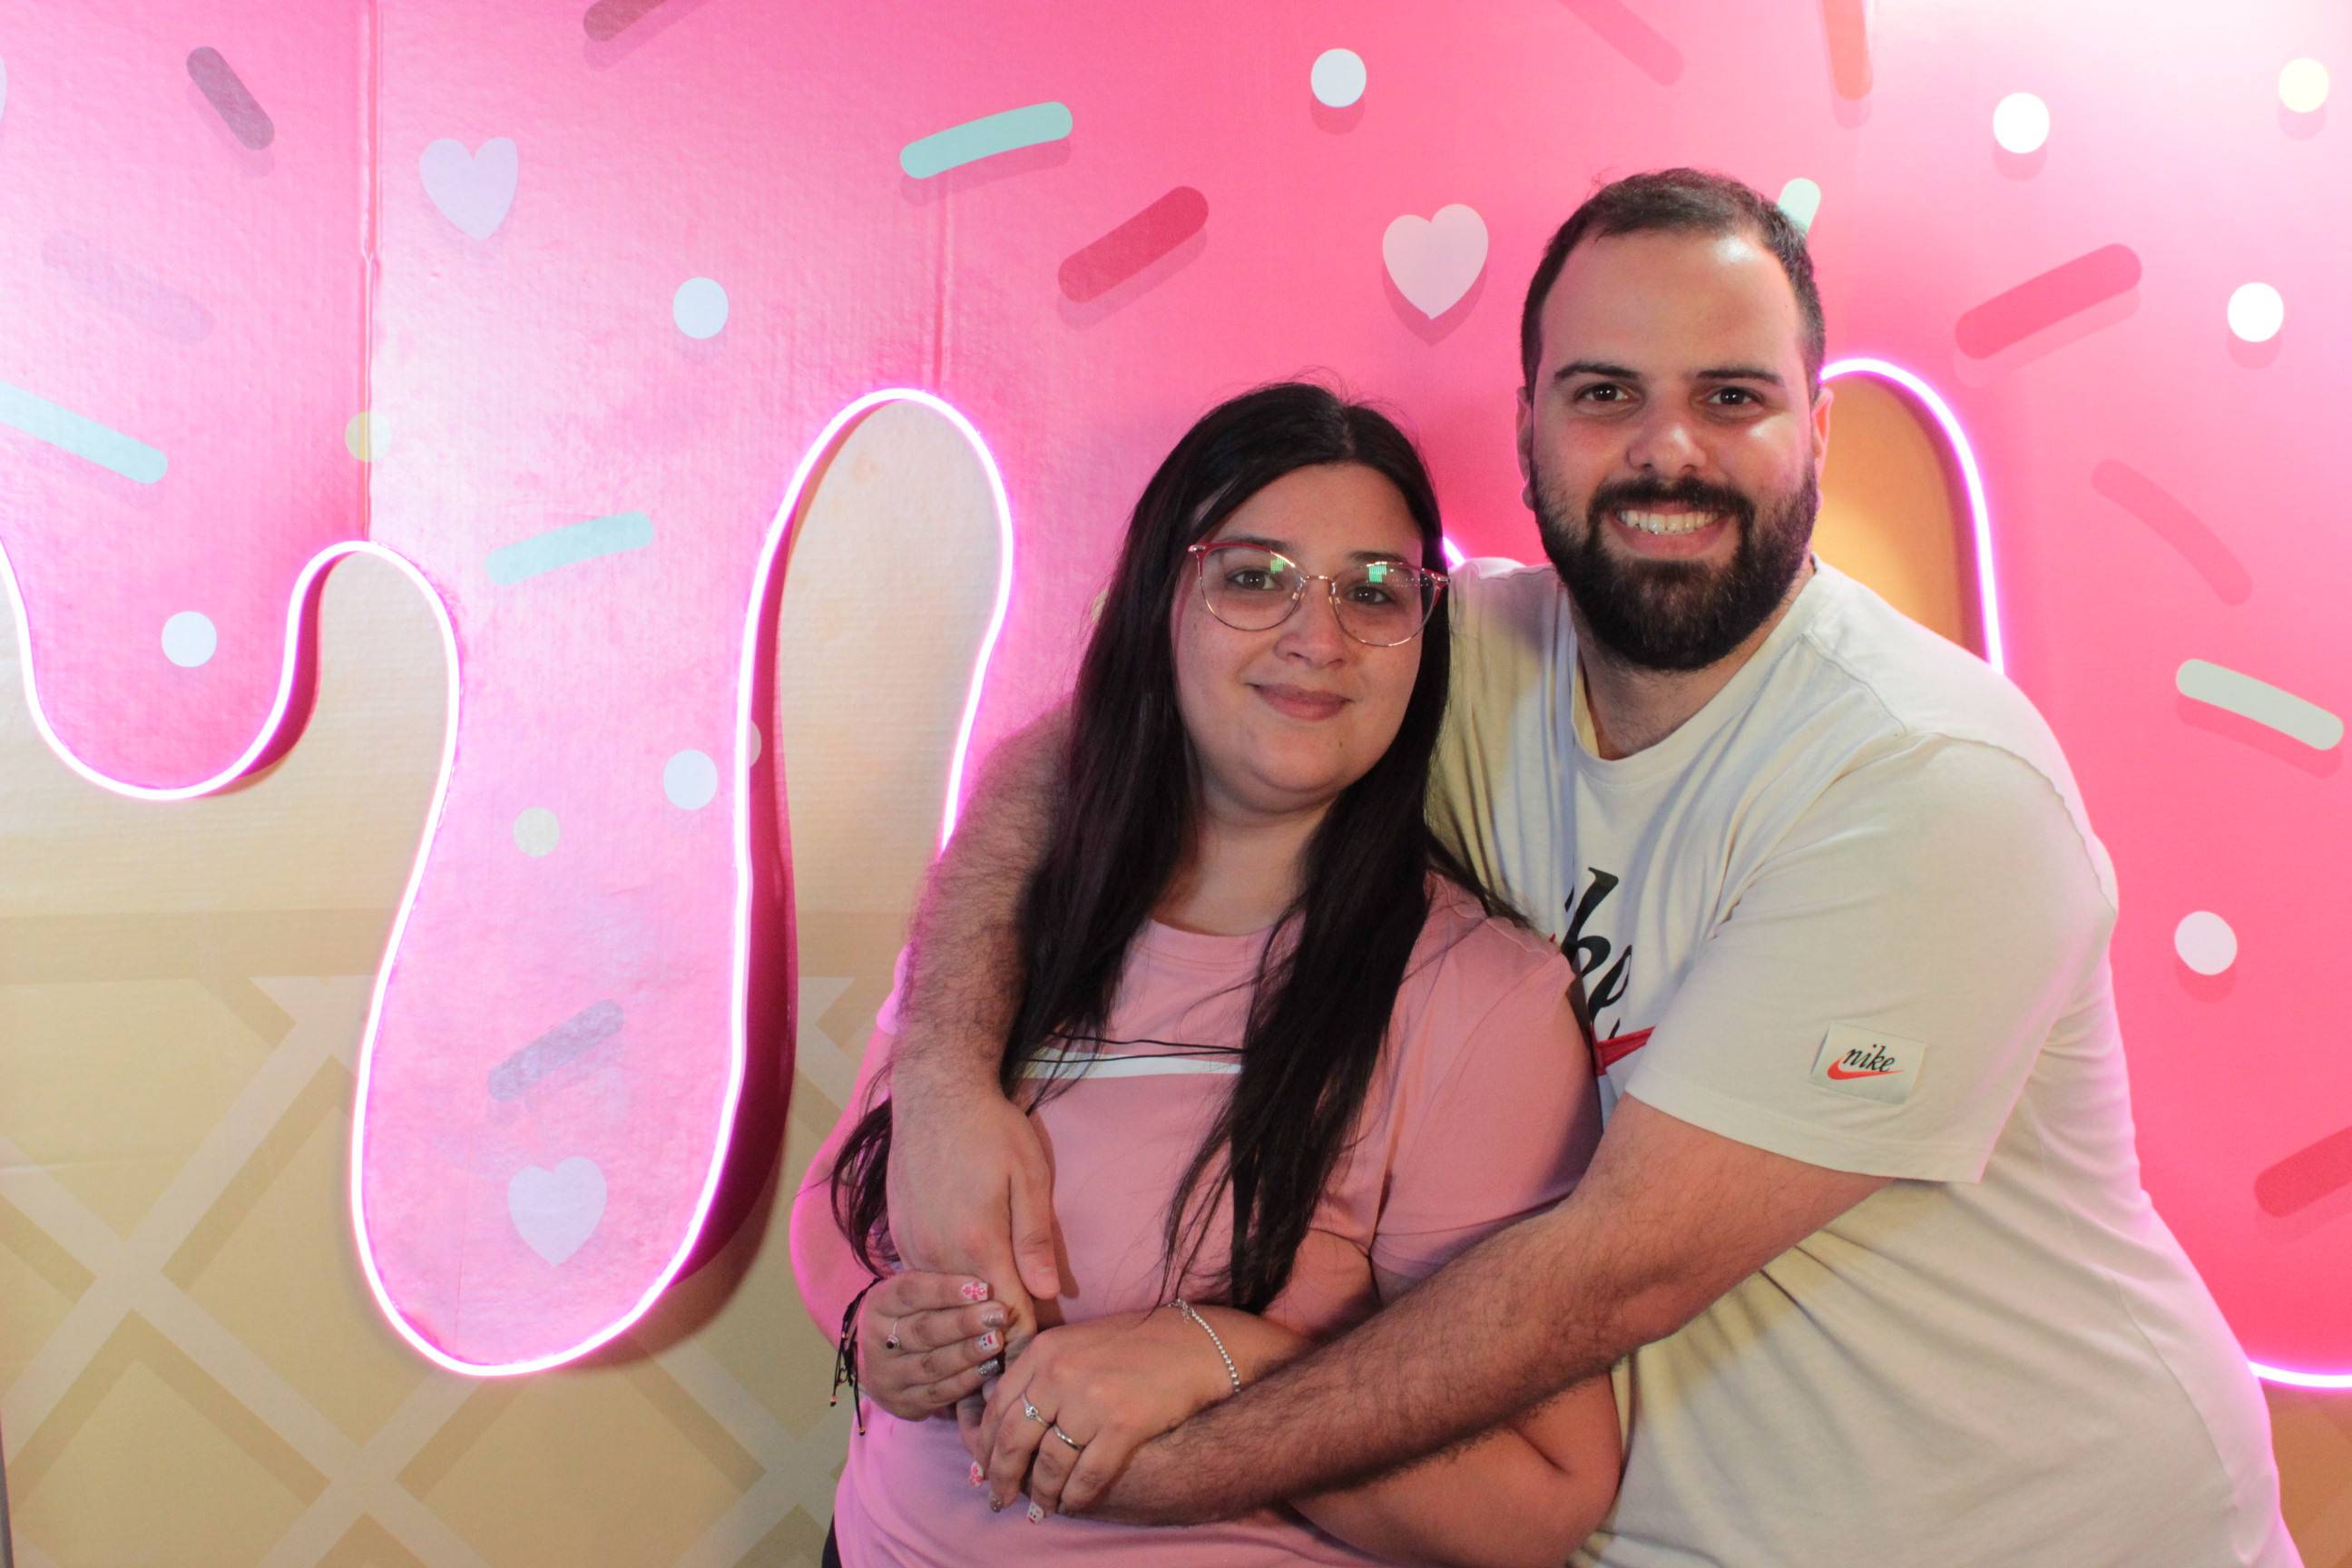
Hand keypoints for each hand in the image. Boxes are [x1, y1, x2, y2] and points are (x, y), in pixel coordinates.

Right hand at [855, 1271, 1009, 1421]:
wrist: (888, 1362)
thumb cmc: (917, 1315)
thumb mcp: (921, 1294)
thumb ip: (947, 1284)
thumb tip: (988, 1276)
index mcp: (879, 1304)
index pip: (909, 1292)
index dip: (946, 1290)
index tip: (983, 1287)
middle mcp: (875, 1341)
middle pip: (923, 1331)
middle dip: (964, 1322)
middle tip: (998, 1314)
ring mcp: (887, 1376)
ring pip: (932, 1364)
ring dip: (969, 1353)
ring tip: (998, 1340)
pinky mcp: (903, 1403)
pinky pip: (939, 1393)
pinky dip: (967, 1380)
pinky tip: (991, 1367)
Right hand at [884, 1079, 1060, 1351]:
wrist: (935, 1093)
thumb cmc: (991, 1129)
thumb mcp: (1029, 1177)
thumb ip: (1036, 1239)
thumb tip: (1047, 1293)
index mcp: (978, 1243)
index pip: (1006, 1316)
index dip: (1027, 1338)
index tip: (1042, 1352)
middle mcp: (938, 1254)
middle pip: (971, 1320)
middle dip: (997, 1336)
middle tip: (1022, 1343)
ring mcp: (912, 1248)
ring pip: (943, 1306)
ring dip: (967, 1316)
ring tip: (993, 1325)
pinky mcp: (897, 1238)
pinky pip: (923, 1281)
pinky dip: (945, 1292)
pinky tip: (964, 1287)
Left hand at [973, 1309, 1234, 1519]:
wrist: (1194, 1343)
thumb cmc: (1134, 1345)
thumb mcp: (1076, 1343)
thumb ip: (1039, 1373)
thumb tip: (1001, 1416)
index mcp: (1044, 1350)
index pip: (999, 1407)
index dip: (986, 1445)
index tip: (984, 1467)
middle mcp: (1060, 1373)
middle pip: (1015, 1439)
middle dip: (1003, 1476)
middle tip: (999, 1498)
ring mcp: (1091, 1400)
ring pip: (1050, 1463)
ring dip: (1041, 1493)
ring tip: (1039, 1507)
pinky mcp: (1123, 1424)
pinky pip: (1086, 1475)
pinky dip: (1074, 1497)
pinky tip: (1071, 1504)